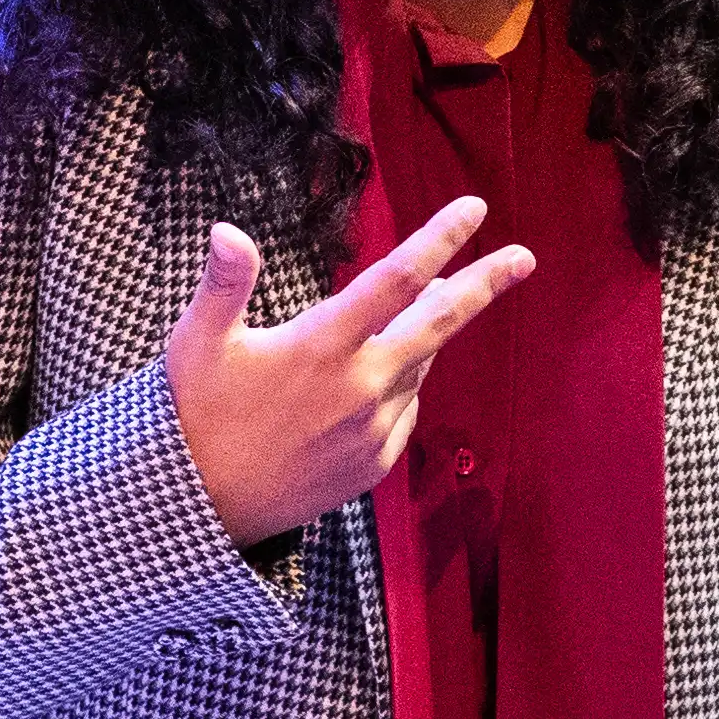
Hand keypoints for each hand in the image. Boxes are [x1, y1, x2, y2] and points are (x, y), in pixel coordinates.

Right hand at [163, 200, 532, 544]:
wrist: (201, 509)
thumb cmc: (195, 415)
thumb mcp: (197, 343)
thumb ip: (225, 285)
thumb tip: (228, 229)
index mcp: (322, 346)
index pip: (396, 281)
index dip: (440, 240)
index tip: (475, 209)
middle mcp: (360, 386)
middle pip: (438, 323)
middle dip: (484, 284)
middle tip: (523, 258)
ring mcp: (373, 428)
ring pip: (418, 364)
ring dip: (427, 331)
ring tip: (425, 300)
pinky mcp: (375, 463)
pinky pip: (404, 408)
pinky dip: (400, 382)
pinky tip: (376, 374)